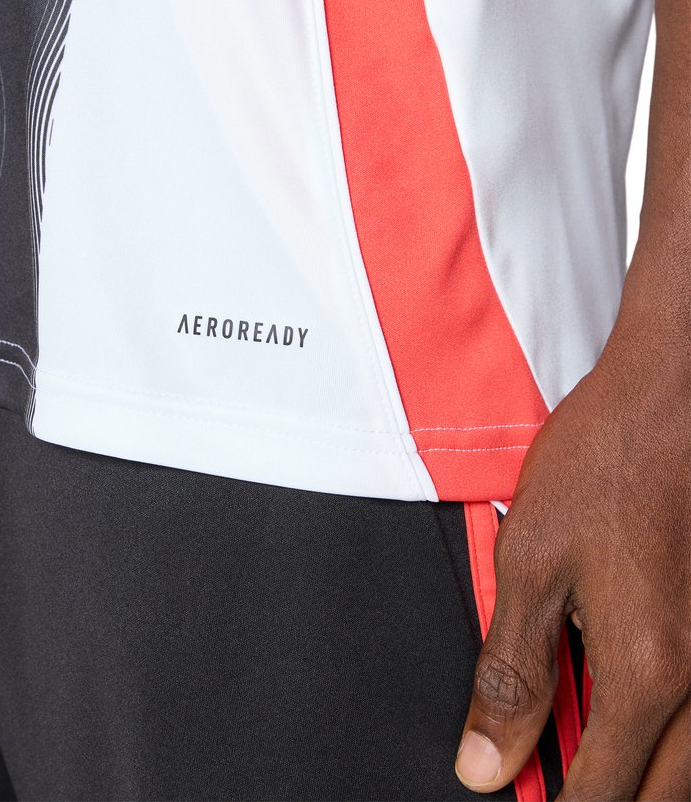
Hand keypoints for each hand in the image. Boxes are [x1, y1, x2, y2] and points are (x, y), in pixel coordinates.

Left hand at [453, 317, 689, 800]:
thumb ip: (512, 673)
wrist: (672, 396)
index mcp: (645, 670)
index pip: (605, 793)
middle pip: (662, 792)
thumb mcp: (531, 562)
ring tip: (597, 755)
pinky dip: (676, 734)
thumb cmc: (606, 462)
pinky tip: (641, 708)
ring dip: (649, 775)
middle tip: (564, 790)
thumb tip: (487, 762)